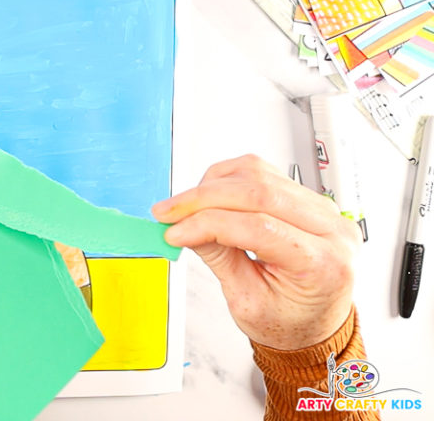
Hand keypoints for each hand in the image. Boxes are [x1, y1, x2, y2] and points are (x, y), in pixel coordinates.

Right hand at [152, 155, 361, 350]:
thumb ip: (218, 258)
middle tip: (168, 212)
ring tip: (186, 208)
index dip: (206, 224)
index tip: (174, 232)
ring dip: (213, 186)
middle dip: (202, 199)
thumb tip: (184, 227)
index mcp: (323, 263)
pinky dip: (228, 180)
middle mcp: (330, 228)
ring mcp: (321, 209)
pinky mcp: (305, 198)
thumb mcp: (247, 301)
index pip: (258, 227)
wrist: (311, 324)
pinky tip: (209, 198)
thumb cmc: (288, 321)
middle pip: (258, 192)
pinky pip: (263, 173)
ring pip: (258, 174)